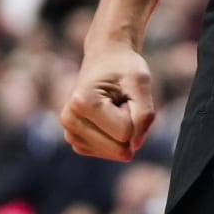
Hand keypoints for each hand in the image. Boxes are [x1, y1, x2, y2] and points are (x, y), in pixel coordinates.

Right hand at [61, 42, 155, 158]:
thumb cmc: (124, 69)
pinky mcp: (76, 142)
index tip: (122, 94)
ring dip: (122, 133)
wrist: (105, 60)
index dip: (133, 114)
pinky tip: (107, 119)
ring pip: (115, 153)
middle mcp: (69, 120)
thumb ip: (144, 115)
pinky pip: (109, 153)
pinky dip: (115, 139)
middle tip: (119, 103)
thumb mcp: (141, 82)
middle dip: (128, 127)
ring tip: (112, 108)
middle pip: (119, 148)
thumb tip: (134, 148)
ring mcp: (70, 134)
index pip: (125, 133)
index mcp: (82, 102)